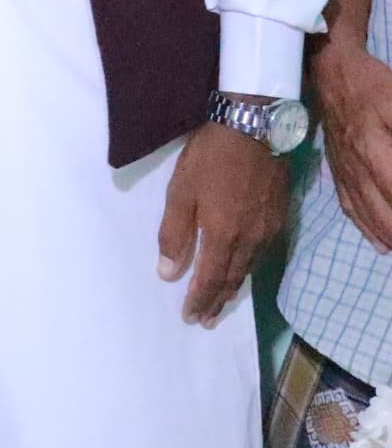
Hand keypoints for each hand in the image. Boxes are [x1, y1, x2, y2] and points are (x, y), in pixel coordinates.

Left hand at [158, 118, 287, 325]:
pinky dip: (248, 268)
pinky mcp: (278, 216)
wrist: (255, 128)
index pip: (211, 279)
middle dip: (217, 301)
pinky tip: (242, 270)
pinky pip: (262, 254)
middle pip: (232, 279)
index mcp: (223, 235)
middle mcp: (251, 240)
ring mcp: (268, 229)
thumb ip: (174, 234)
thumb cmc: (210, 158)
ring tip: (221, 302)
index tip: (190, 317)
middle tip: (205, 319)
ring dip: (233, 288)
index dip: (200, 300)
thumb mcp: (181, 192)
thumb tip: (169, 273)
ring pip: (249, 268)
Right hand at [314, 40, 391, 251]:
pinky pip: (348, 204)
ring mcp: (344, 170)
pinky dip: (365, 227)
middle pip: (382, 208)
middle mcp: (357, 165)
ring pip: (366, 211)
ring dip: (388, 235)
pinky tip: (379, 243)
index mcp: (372, 146)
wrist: (329, 71)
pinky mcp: (336, 169)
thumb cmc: (371, 83)